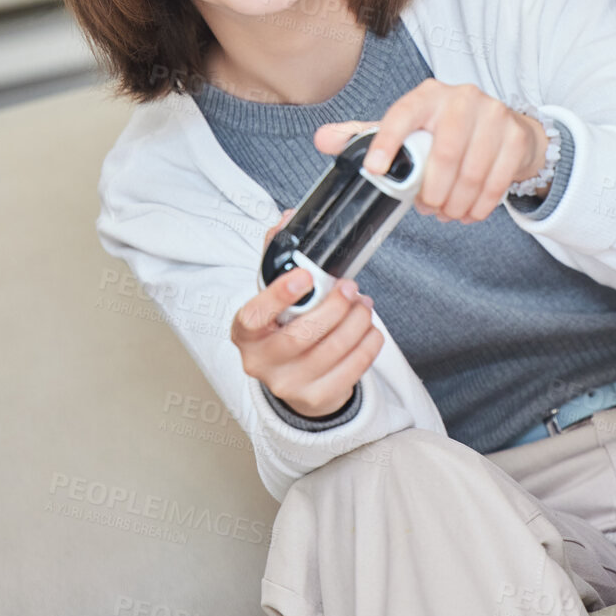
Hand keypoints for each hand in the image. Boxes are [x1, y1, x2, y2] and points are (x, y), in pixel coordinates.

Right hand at [231, 208, 381, 418]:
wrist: (294, 378)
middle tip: (351, 288)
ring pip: (333, 350)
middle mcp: (262, 363)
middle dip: (335, 306)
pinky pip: (353, 369)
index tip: (304, 275)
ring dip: (357, 322)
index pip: (254, 316)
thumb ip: (279, 256)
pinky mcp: (317, 397)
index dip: (278, 296)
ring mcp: (289, 384)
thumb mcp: (274, 297)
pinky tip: (369, 329)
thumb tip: (288, 218)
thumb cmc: (284, 328)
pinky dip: (368, 343)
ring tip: (364, 306)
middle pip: (303, 334)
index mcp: (246, 333)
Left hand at [315, 80, 549, 224]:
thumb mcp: (408, 127)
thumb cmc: (447, 129)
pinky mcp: (515, 136)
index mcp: (428, 95)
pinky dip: (480, 205)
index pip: (403, 114)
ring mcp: (494, 114)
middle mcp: (462, 98)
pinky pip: (497, 181)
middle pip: (443, 154)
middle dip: (432, 192)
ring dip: (456, 203)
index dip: (387, 141)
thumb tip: (322, 140)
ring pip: (471, 172)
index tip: (374, 170)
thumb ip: (365, 135)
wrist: (505, 126)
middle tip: (427, 209)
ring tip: (447, 213)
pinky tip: (470, 212)